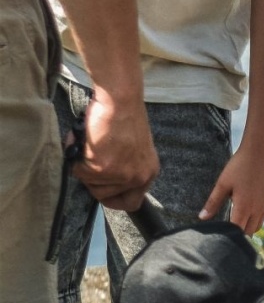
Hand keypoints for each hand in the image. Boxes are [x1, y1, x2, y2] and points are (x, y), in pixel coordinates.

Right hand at [71, 94, 158, 210]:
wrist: (120, 100)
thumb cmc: (123, 116)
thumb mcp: (133, 148)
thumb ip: (125, 166)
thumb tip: (103, 178)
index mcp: (148, 173)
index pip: (131, 202)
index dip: (113, 199)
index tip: (102, 190)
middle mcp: (138, 178)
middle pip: (105, 196)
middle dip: (92, 180)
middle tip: (90, 159)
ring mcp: (120, 175)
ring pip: (89, 183)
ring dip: (83, 165)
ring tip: (89, 143)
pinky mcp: (102, 168)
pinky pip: (79, 171)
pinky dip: (75, 156)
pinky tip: (84, 140)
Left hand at [199, 143, 263, 235]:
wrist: (259, 154)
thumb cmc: (239, 167)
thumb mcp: (222, 184)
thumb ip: (213, 203)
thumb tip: (202, 218)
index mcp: (243, 207)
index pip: (236, 231)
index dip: (228, 235)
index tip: (220, 234)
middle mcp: (257, 210)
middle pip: (248, 232)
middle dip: (238, 234)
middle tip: (226, 230)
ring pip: (257, 226)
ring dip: (247, 227)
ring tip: (237, 222)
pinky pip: (263, 218)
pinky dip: (255, 219)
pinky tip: (248, 212)